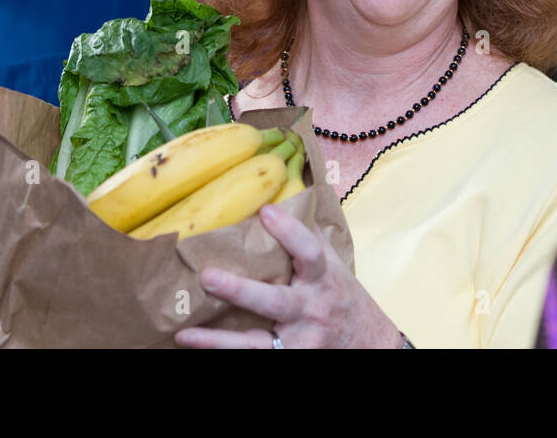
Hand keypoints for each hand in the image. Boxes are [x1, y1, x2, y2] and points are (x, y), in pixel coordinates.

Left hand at [173, 203, 403, 348]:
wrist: (371, 345)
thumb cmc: (343, 298)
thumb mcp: (333, 266)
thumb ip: (308, 238)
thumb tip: (280, 197)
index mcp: (323, 279)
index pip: (309, 252)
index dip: (289, 230)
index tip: (265, 210)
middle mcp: (311, 310)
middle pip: (276, 302)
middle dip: (241, 291)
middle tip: (207, 276)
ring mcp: (300, 341)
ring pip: (257, 343)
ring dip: (219, 340)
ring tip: (185, 333)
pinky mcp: (291, 359)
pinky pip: (255, 357)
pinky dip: (223, 353)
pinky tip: (193, 344)